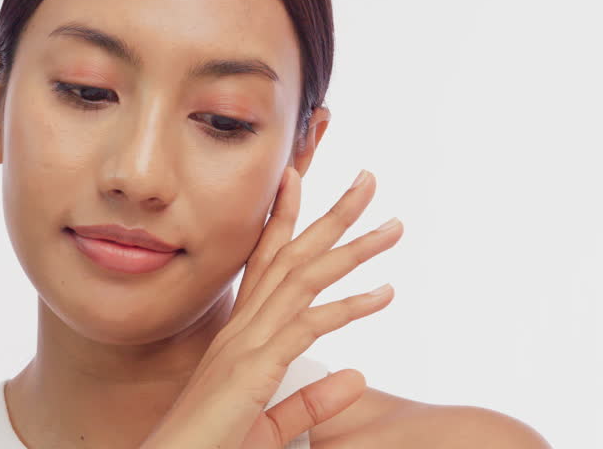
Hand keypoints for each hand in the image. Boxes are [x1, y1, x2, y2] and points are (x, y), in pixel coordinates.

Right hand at [140, 167, 402, 448]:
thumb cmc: (211, 447)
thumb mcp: (270, 423)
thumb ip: (311, 401)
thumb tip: (355, 375)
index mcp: (241, 334)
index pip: (265, 261)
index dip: (284, 218)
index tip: (300, 180)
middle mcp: (243, 327)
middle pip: (291, 257)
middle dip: (331, 216)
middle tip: (368, 180)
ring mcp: (247, 344)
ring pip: (304, 280)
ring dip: (350, 248)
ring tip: (391, 226)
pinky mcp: (255, 368)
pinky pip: (308, 326)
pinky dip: (349, 307)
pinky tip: (384, 294)